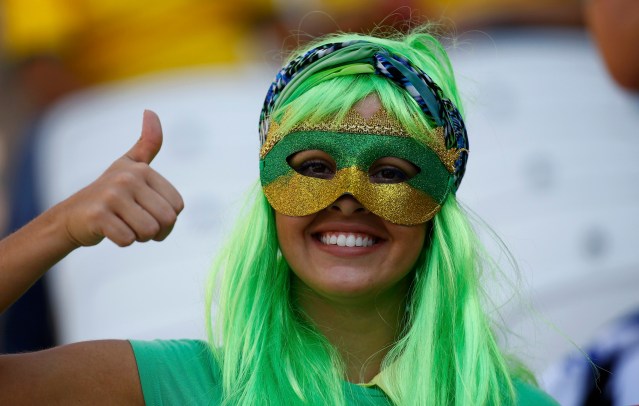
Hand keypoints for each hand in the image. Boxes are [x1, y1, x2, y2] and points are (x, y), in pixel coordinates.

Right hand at [55, 110, 183, 246]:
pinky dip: (122, 242)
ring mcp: (111, 196)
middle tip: (135, 223)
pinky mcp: (97, 216)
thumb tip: (151, 111)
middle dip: (155, 231)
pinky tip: (110, 231)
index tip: (148, 213)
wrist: (71, 216)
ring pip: (148, 231)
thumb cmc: (109, 193)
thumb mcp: (129, 165)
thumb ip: (147, 143)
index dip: (167, 219)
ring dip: (139, 237)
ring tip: (124, 226)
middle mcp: (128, 178)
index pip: (177, 207)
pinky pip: (128, 240)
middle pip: (166, 220)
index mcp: (142, 169)